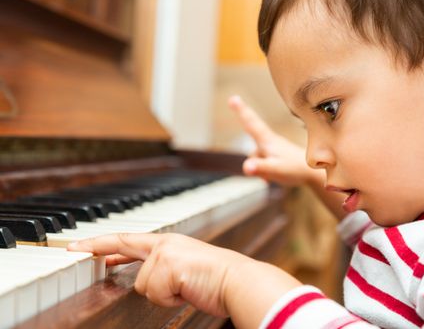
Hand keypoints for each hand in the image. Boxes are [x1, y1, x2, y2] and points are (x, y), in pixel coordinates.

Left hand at [68, 233, 251, 316]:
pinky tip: (186, 290)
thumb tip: (141, 280)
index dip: (102, 242)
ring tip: (185, 287)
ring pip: (142, 284)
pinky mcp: (167, 265)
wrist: (237, 280)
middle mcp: (164, 243)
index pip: (128, 240)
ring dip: (161, 293)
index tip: (81, 246)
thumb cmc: (214, 279)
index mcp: (168, 242)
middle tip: (71, 249)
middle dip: (95, 247)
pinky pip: (154, 292)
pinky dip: (169, 298)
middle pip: (123, 248)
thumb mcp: (183, 270)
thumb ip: (160, 270)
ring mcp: (164, 253)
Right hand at [229, 95, 314, 186]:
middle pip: (252, 132)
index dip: (241, 111)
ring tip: (272, 174)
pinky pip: (263, 160)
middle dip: (245, 119)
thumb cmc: (295, 170)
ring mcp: (274, 148)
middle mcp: (270, 141)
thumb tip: (245, 166)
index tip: (233, 99)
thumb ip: (260, 167)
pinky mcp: (277, 155)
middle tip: (234, 100)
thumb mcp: (275, 169)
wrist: (315, 174)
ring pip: (256, 154)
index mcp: (267, 141)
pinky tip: (273, 176)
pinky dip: (264, 169)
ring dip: (259, 165)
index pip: (251, 123)